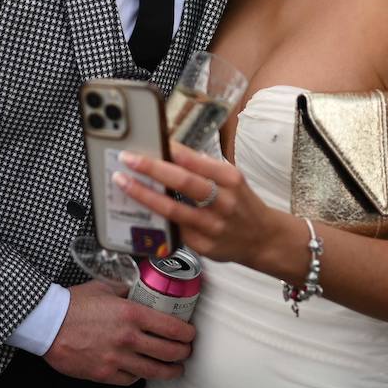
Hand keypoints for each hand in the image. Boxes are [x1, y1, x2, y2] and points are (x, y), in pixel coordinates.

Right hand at [43, 280, 194, 385]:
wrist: (48, 323)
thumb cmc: (74, 304)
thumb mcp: (105, 287)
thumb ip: (127, 290)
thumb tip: (140, 290)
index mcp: (132, 314)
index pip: (172, 327)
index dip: (187, 333)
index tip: (190, 334)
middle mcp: (128, 338)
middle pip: (169, 352)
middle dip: (183, 353)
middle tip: (187, 351)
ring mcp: (117, 358)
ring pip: (154, 371)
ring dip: (170, 371)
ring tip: (176, 369)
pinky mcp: (104, 373)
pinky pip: (131, 379)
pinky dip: (141, 376)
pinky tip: (144, 372)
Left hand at [115, 144, 286, 269]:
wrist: (264, 239)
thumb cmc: (242, 203)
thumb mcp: (232, 179)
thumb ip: (205, 167)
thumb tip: (173, 153)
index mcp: (230, 179)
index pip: (197, 161)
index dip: (173, 152)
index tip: (153, 141)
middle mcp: (223, 202)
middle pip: (183, 182)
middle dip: (152, 169)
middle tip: (128, 159)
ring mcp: (212, 226)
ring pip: (172, 209)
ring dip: (144, 194)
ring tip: (123, 182)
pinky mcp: (203, 246)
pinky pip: (174, 229)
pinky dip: (155, 217)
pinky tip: (138, 208)